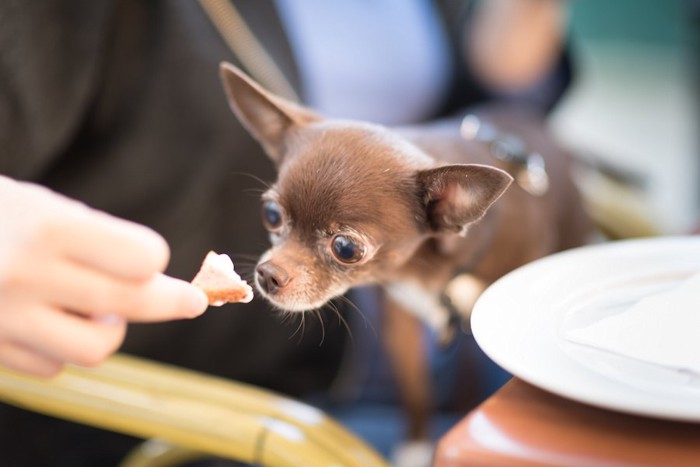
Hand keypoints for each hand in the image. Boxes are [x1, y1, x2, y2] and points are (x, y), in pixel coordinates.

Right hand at [0, 176, 207, 376]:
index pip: (140, 257)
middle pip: (130, 304)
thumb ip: (94, 241)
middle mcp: (25, 274)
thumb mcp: (38, 205)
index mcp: (45, 225)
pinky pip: (51, 367)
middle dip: (173, 302)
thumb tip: (156, 280)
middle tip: (192, 302)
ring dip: (109, 333)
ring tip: (97, 312)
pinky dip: (63, 349)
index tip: (149, 258)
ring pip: (95, 350)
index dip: (151, 258)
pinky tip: (49, 322)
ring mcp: (2, 318)